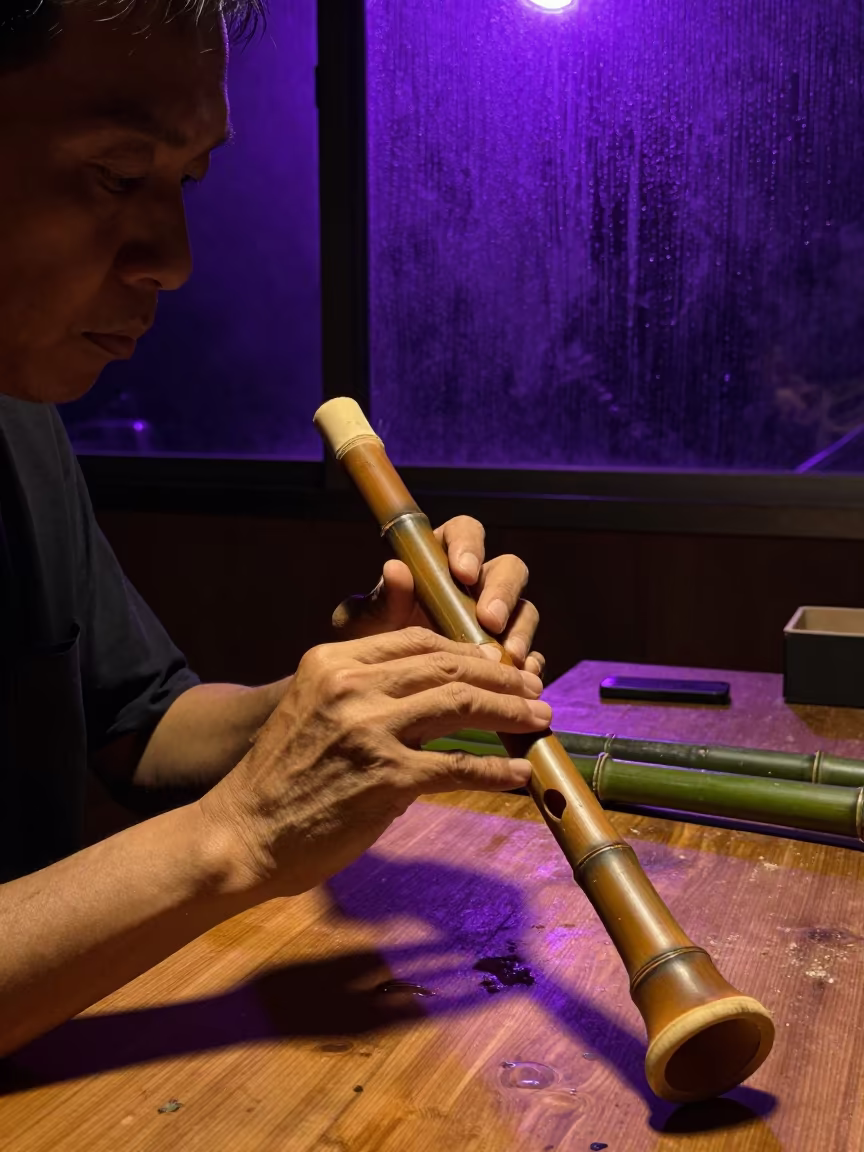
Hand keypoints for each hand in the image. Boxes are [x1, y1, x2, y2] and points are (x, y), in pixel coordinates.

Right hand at [200, 627, 549, 897]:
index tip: (498, 665)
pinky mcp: (386, 778)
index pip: (418, 641)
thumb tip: (434, 695)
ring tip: (539, 719)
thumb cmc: (280, 779)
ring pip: (460, 703)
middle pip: (447, 666)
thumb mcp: (314, 710)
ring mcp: (370, 730)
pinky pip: (459, 767)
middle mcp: (352, 685)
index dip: (468, 650)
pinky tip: (520, 773)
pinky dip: (498, 770)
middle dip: (500, 676)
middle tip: (533, 689)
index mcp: (333, 662)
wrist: (242, 835)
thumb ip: (364, 692)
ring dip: (511, 711)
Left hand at [332, 516, 543, 677]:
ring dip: (520, 631)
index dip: (469, 546)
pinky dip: (530, 663)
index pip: (465, 532)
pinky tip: (520, 675)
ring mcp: (497, 617)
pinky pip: (530, 651)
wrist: (382, 685)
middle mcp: (476, 584)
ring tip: (508, 656)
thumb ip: (379, 600)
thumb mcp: (367, 623)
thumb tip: (396, 569)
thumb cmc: (373, 641)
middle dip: (503, 592)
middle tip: (489, 620)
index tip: (462, 573)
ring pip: (524, 610)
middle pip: (508, 569)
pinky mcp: (508, 651)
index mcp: (441, 559)